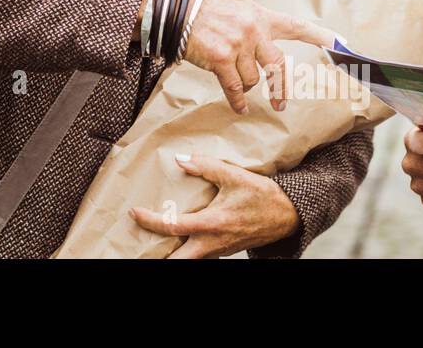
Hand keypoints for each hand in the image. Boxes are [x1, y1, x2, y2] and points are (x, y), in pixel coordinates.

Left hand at [128, 154, 299, 257]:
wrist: (287, 215)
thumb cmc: (262, 196)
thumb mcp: (234, 176)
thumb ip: (205, 167)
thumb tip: (181, 160)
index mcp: (212, 223)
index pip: (173, 226)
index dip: (150, 221)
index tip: (134, 213)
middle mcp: (212, 242)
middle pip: (178, 261)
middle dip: (158, 257)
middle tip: (140, 247)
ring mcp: (219, 250)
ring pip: (189, 261)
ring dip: (171, 254)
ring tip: (154, 243)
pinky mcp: (225, 250)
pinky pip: (200, 257)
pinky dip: (186, 252)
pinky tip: (179, 241)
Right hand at [182, 0, 335, 113]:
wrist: (177, 14)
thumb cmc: (205, 15)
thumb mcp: (236, 13)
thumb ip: (254, 31)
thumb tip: (263, 57)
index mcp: (260, 17)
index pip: (295, 26)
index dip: (319, 36)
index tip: (340, 43)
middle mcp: (254, 30)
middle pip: (279, 65)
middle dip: (281, 88)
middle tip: (282, 103)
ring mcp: (238, 45)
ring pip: (253, 79)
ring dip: (245, 85)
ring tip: (232, 79)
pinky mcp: (222, 59)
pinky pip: (235, 88)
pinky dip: (237, 101)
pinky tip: (238, 107)